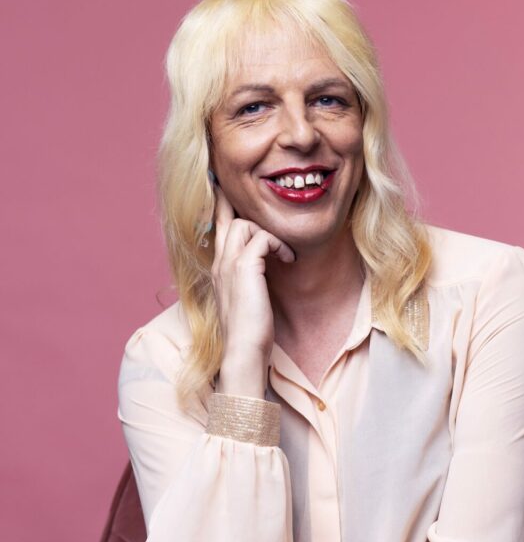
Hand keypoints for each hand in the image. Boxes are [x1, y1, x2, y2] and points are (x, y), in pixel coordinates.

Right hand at [211, 184, 295, 381]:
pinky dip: (279, 244)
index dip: (225, 207)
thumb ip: (250, 278)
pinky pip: (262, 237)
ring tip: (285, 254)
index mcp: (218, 269)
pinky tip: (288, 259)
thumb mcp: (247, 298)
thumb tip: (266, 265)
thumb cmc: (249, 331)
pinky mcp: (244, 268)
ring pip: (246, 223)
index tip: (230, 190)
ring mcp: (228, 264)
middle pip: (230, 218)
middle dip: (251, 213)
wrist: (243, 351)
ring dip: (270, 234)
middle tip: (274, 222)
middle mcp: (219, 262)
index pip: (218, 227)